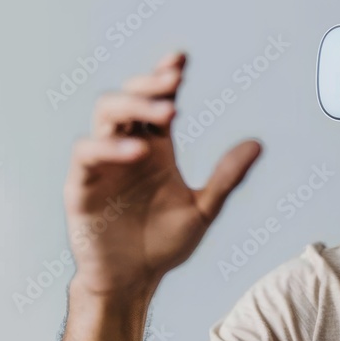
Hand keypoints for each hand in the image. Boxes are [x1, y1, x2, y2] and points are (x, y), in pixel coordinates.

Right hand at [64, 52, 261, 294]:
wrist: (134, 280)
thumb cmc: (164, 245)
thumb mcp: (203, 210)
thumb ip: (226, 177)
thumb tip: (257, 144)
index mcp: (156, 150)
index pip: (158, 103)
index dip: (166, 78)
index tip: (181, 59)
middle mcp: (127, 149)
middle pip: (129, 100)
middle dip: (150, 86)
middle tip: (175, 80)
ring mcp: (102, 164)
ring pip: (106, 116)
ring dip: (134, 108)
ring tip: (168, 113)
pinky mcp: (82, 185)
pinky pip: (87, 154)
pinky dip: (110, 148)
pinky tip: (139, 152)